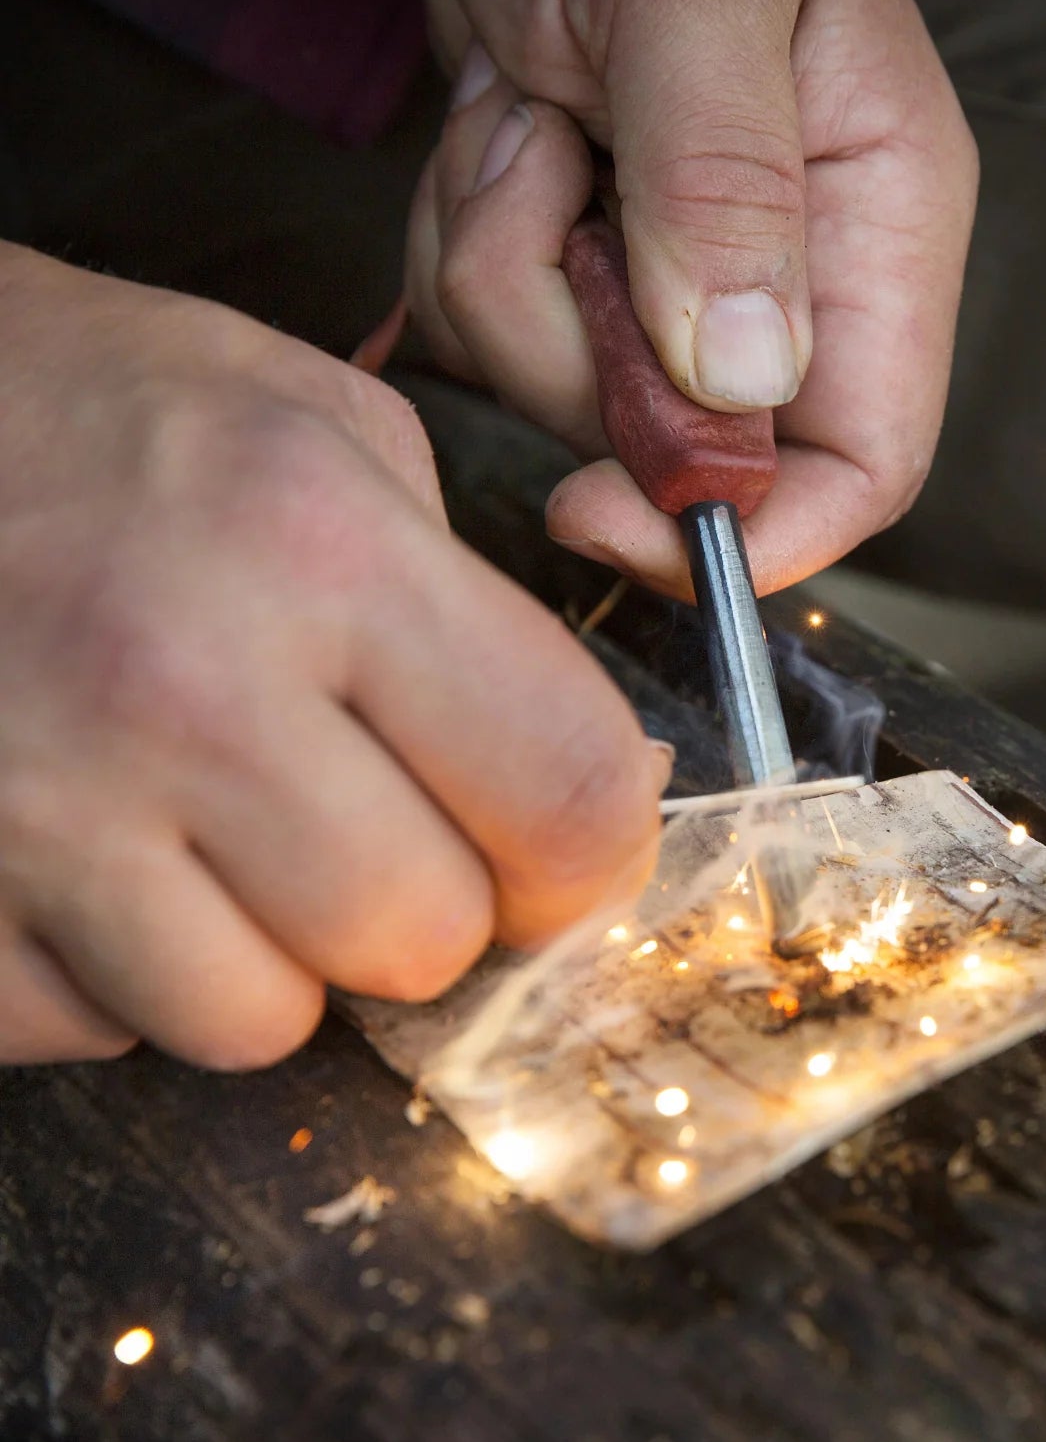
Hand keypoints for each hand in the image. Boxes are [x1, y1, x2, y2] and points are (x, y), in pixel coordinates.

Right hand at [0, 246, 663, 1067]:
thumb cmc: (87, 407)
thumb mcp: (313, 418)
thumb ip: (459, 595)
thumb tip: (571, 777)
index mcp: (320, 547)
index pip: (564, 788)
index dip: (593, 855)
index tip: (566, 859)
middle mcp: (185, 689)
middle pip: (423, 937)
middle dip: (424, 900)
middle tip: (366, 822)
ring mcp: (36, 811)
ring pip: (261, 1023)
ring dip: (271, 954)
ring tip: (213, 835)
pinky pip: (95, 1034)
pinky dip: (117, 976)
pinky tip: (92, 859)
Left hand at [407, 0, 977, 598]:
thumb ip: (725, 177)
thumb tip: (744, 378)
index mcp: (877, 229)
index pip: (865, 465)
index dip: (755, 532)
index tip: (613, 514)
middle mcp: (795, 286)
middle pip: (682, 452)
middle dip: (569, 348)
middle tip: (543, 181)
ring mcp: (688, 294)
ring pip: (568, 400)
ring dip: (502, 271)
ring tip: (528, 121)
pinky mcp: (596, 282)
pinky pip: (498, 342)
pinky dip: (465, 248)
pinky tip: (505, 132)